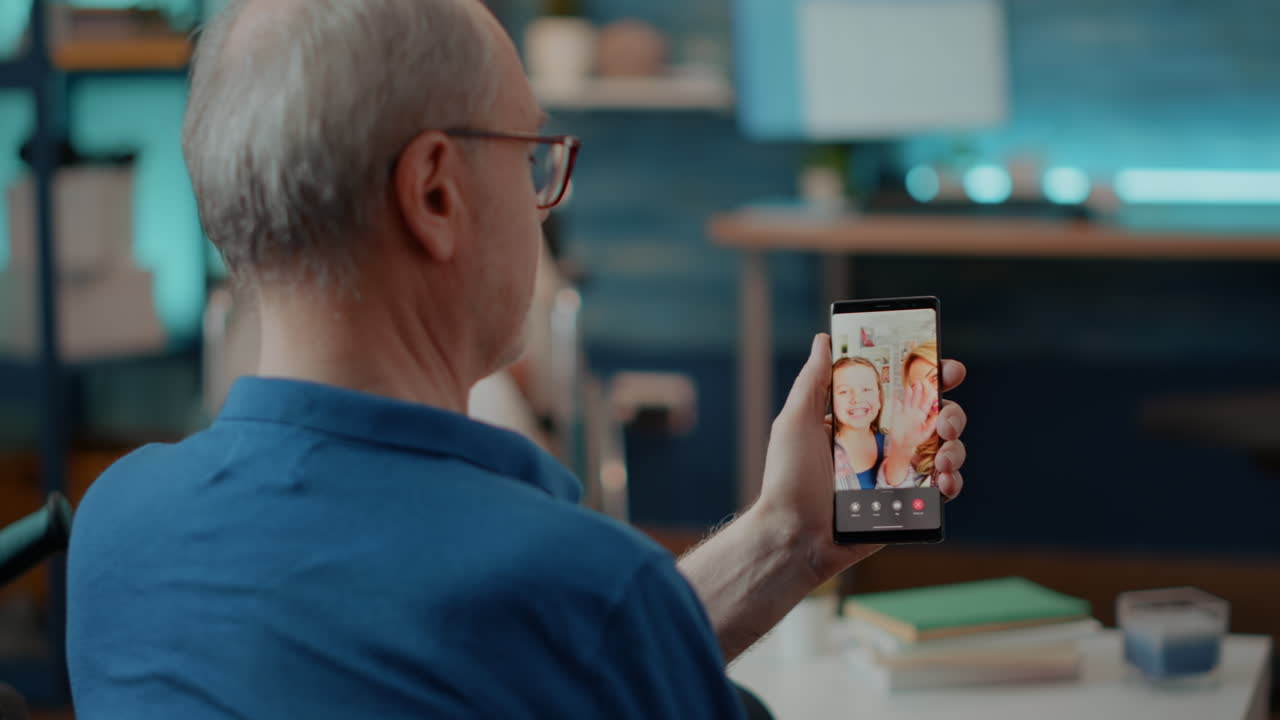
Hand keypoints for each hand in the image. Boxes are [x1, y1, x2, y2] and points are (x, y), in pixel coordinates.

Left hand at [754, 334, 968, 580]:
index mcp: (859, 421)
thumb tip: (824, 339)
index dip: (928, 377)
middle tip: (945, 418)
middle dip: (950, 412)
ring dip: (956, 447)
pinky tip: (946, 481)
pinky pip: (940, 492)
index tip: (947, 368)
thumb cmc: (788, 478)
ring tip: (946, 456)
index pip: (900, 391)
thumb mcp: (796, 421)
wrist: (793, 536)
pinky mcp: (905, 507)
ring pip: (943, 453)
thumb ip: (814, 381)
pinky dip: (952, 484)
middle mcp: (881, 445)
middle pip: (931, 419)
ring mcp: (895, 476)